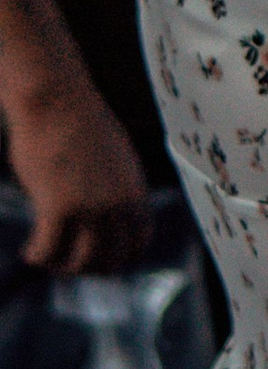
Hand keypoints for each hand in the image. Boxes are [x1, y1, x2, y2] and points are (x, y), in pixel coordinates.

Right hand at [4, 62, 150, 271]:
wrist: (57, 100)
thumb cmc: (78, 123)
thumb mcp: (113, 158)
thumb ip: (115, 188)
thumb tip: (105, 214)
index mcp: (135, 192)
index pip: (138, 244)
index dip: (117, 258)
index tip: (96, 259)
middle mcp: (119, 205)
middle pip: (109, 260)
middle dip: (86, 268)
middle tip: (64, 263)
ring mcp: (90, 208)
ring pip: (79, 262)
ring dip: (60, 266)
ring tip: (45, 257)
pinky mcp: (59, 208)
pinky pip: (48, 249)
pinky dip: (37, 256)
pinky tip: (29, 252)